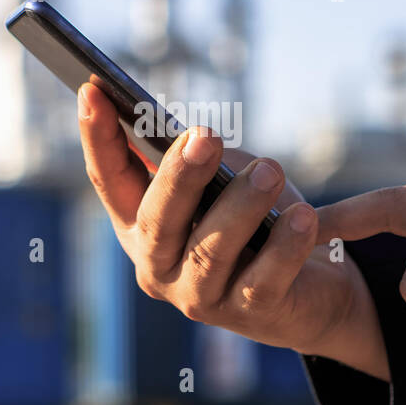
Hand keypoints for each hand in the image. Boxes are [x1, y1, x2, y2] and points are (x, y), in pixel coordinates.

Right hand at [76, 82, 389, 380]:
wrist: (313, 289)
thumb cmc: (258, 221)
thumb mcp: (225, 183)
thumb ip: (206, 165)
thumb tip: (201, 146)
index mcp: (141, 226)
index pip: (110, 180)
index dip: (97, 137)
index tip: (92, 89)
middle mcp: (159, 266)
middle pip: (156, 221)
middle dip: (179, 176)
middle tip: (206, 135)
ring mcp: (200, 297)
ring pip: (210, 251)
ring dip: (241, 206)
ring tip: (270, 171)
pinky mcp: (250, 315)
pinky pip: (264, 278)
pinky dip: (285, 245)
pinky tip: (303, 217)